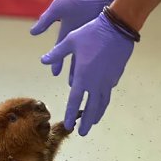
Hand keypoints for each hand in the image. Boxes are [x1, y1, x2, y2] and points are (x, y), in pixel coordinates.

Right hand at [31, 0, 122, 76]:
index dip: (57, 61)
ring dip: (87, 71)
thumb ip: (45, 20)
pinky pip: (102, 53)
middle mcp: (80, 36)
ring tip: (87, 83)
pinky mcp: (103, 37)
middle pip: (75, 58)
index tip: (54, 73)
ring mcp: (92, 37)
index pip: (60, 50)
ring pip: (88, 59)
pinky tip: (103, 74)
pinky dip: (102, 63)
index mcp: (68, 31)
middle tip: (72, 85)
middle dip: (73, 71)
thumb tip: (32, 33)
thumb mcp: (58, 8)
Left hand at [41, 13, 134, 135]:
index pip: (75, 100)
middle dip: (86, 121)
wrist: (117, 28)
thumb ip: (57, 53)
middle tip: (82, 133)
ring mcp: (108, 80)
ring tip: (93, 123)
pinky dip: (104, 99)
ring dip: (97, 114)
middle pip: (91, 108)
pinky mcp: (116, 75)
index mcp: (82, 76)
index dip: (71, 113)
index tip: (69, 125)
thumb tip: (43, 60)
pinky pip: (108, 91)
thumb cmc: (91, 33)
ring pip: (102, 102)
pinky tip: (102, 101)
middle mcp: (96, 82)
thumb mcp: (70, 41)